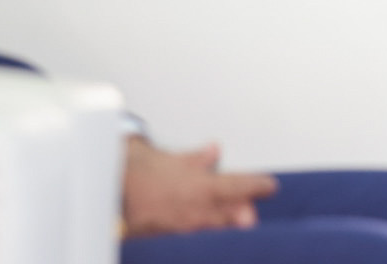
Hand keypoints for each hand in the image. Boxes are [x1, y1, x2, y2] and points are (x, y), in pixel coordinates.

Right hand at [121, 137, 276, 238]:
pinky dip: (200, 234)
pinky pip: (189, 237)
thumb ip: (200, 158)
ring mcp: (182, 224)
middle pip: (228, 212)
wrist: (116, 182)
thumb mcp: (178, 159)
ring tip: (239, 225)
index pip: (237, 185)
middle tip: (253, 216)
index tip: (271, 186)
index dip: (256, 186)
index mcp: (202, 184)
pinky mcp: (167, 236)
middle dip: (242, 214)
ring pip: (211, 227)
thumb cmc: (148, 169)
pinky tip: (206, 233)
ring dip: (225, 225)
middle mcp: (195, 206)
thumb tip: (215, 150)